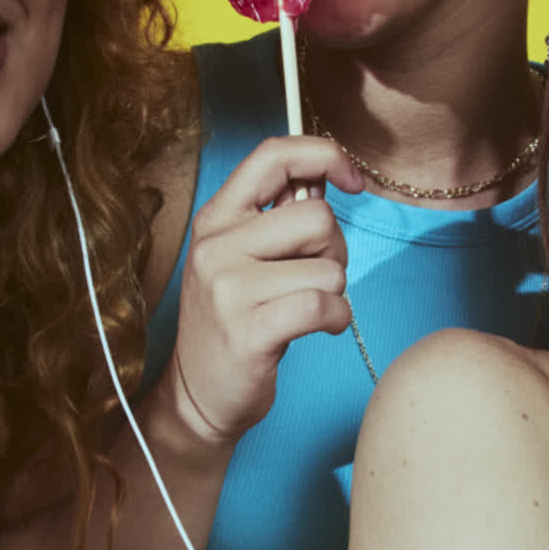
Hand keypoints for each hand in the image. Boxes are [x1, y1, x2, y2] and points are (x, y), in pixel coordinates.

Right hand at [163, 136, 362, 445]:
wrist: (196, 394)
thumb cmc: (234, 319)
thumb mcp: (242, 256)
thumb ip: (278, 214)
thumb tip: (327, 173)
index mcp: (216, 217)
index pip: (273, 156)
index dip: (323, 155)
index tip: (352, 180)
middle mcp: (216, 245)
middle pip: (316, 217)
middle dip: (334, 249)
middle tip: (314, 277)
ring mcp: (228, 288)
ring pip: (328, 268)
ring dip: (335, 292)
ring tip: (307, 307)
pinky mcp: (248, 330)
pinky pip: (323, 306)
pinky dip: (337, 318)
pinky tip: (320, 327)